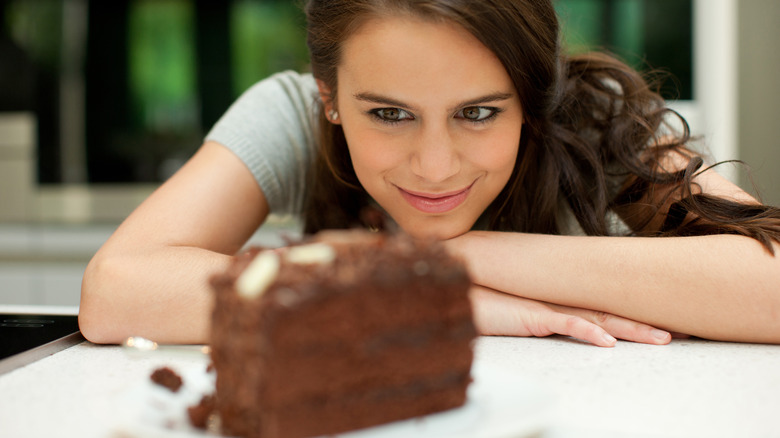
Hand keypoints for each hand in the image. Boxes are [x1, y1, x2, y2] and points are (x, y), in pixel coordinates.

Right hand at [470, 285, 673, 346]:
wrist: (457, 285)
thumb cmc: (484, 297)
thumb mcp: (521, 309)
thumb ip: (542, 314)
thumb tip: (566, 321)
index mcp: (562, 298)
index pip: (607, 306)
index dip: (637, 314)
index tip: (666, 321)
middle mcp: (561, 299)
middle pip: (613, 311)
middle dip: (649, 321)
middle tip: (684, 332)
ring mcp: (548, 305)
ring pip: (598, 318)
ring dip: (631, 329)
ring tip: (662, 339)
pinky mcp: (531, 315)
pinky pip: (565, 324)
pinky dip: (587, 332)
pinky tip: (607, 342)